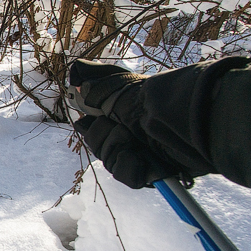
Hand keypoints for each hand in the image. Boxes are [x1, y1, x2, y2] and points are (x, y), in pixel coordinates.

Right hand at [68, 59, 192, 187]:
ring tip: (131, 137)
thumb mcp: (116, 85)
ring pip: (110, 162)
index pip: (94, 129)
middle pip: (99, 147)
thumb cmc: (148, 100)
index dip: (92, 126)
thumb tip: (77, 73)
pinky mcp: (152, 172)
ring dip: (116, 148)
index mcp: (121, 117)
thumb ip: (94, 80)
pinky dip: (130, 166)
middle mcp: (131, 135)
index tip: (96, 118)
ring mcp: (142, 154)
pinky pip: (128, 176)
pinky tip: (141, 156)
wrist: (174, 118)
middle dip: (102, 136)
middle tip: (120, 126)